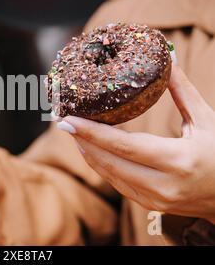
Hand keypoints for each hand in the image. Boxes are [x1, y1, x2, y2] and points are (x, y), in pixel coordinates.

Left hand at [57, 65, 214, 223]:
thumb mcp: (206, 120)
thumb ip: (183, 91)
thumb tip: (168, 60)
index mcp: (178, 160)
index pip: (123, 145)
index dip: (92, 133)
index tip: (68, 120)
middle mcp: (163, 184)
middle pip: (109, 161)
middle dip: (83, 141)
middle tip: (64, 121)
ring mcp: (155, 199)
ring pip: (109, 174)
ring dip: (88, 153)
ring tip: (74, 132)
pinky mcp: (150, 205)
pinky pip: (117, 184)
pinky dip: (101, 165)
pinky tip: (92, 150)